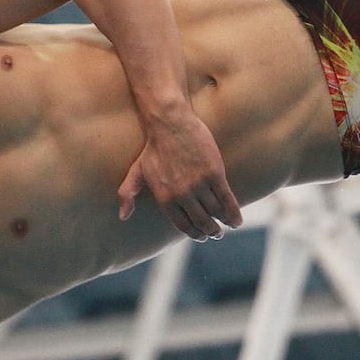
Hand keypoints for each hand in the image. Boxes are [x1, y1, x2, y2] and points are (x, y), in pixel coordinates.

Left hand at [117, 112, 242, 240]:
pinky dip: (234, 212)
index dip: (195, 234)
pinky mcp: (214, 173)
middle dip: (211, 231)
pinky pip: (227, 200)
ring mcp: (199, 184)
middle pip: (202, 222)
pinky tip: (237, 220)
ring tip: (228, 224)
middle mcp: (182, 195)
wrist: (170, 123)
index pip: (183, 225)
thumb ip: (127, 194)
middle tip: (216, 233)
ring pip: (216, 212)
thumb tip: (123, 216)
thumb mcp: (136, 172)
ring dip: (224, 223)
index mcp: (165, 198)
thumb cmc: (153, 147)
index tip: (202, 236)